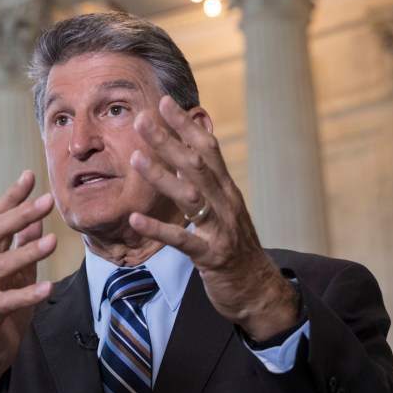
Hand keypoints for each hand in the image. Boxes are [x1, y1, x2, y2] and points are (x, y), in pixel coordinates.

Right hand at [0, 170, 56, 392]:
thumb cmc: (1, 306)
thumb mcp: (16, 272)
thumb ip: (22, 245)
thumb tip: (36, 218)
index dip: (12, 196)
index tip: (30, 175)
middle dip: (21, 214)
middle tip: (48, 200)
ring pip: (1, 264)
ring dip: (28, 251)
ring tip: (54, 241)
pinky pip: (7, 301)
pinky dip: (28, 294)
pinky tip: (48, 287)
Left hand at [128, 96, 298, 340]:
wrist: (258, 290)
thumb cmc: (235, 246)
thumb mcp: (223, 210)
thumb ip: (206, 184)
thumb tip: (183, 155)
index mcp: (227, 190)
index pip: (208, 149)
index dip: (186, 125)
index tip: (164, 102)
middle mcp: (226, 204)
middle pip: (197, 165)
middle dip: (169, 140)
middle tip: (141, 119)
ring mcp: (220, 230)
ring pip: (190, 196)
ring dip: (161, 176)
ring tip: (134, 158)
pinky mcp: (212, 256)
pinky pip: (183, 240)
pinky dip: (158, 228)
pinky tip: (135, 219)